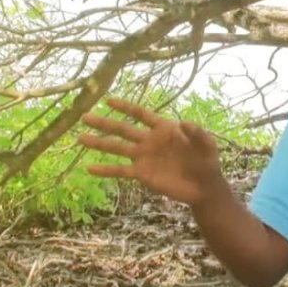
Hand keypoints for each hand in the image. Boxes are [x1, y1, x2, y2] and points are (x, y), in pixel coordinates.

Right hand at [78, 98, 228, 207]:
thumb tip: (183, 122)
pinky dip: (106, 170)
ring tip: (80, 138)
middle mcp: (149, 140)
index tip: (108, 100)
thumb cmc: (206, 161)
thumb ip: (197, 132)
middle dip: (104, 122)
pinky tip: (90, 169)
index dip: (126, 107)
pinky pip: (121, 171)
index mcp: (164, 129)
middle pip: (123, 129)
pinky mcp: (142, 174)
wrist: (204, 186)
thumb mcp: (207, 144)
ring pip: (117, 148)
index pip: (142, 115)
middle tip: (84, 116)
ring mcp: (143, 157)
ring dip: (99, 143)